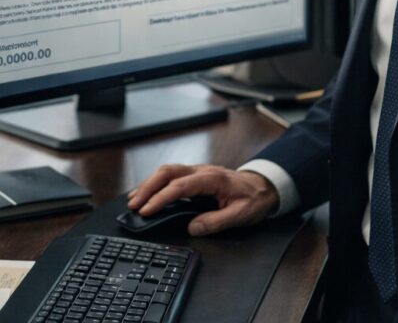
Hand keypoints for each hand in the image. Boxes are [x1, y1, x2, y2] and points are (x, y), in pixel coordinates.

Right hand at [126, 163, 278, 236]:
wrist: (264, 186)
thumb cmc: (253, 199)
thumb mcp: (241, 215)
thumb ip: (217, 222)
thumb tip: (193, 227)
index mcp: (212, 179)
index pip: (180, 186)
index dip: (161, 198)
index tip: (147, 210)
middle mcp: (202, 170)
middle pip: (168, 172)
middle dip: (147, 187)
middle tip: (133, 204)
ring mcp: (197, 171)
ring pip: (167, 171)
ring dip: (149, 184)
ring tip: (134, 199)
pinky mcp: (195, 175)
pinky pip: (171, 175)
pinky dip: (156, 183)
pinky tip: (147, 193)